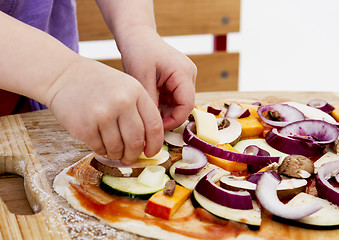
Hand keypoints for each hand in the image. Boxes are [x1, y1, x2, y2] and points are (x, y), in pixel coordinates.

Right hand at [46, 57, 163, 163]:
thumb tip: (148, 142)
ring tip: (113, 150)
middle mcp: (122, 102)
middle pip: (137, 141)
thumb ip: (139, 110)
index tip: (151, 152)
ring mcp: (103, 114)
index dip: (155, 144)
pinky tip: (100, 142)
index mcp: (136, 91)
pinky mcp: (85, 126)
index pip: (154, 125)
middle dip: (134, 154)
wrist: (63, 76)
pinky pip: (100, 148)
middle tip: (130, 157)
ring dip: (117, 154)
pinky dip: (102, 150)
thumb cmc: (97, 83)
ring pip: (118, 148)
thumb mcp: (125, 87)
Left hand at [117, 26, 196, 129]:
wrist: (137, 35)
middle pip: (184, 105)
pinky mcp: (178, 79)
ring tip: (148, 112)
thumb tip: (153, 125)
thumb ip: (151, 101)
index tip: (157, 127)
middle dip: (168, 117)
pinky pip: (174, 98)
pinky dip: (163, 105)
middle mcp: (189, 75)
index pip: (187, 105)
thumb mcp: (142, 78)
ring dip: (165, 111)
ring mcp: (185, 77)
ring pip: (179, 103)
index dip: (174, 120)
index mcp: (184, 73)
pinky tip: (150, 104)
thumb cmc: (138, 50)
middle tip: (150, 123)